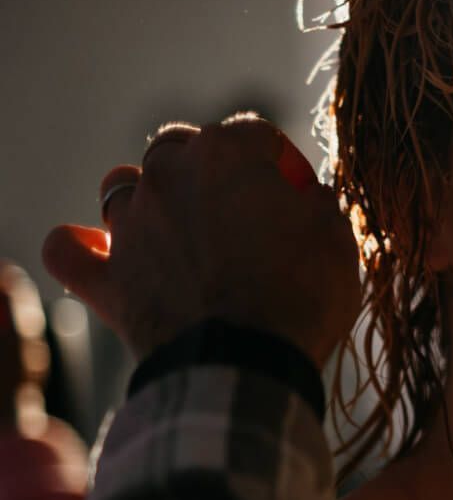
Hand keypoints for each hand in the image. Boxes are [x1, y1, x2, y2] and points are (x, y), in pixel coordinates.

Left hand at [42, 116, 360, 367]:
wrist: (246, 366)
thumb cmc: (300, 299)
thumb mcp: (338, 244)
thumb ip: (323, 206)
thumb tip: (313, 197)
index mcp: (227, 155)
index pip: (255, 134)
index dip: (283, 164)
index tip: (301, 197)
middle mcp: (168, 176)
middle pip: (181, 147)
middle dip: (211, 170)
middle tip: (241, 211)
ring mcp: (130, 226)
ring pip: (122, 187)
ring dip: (149, 200)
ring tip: (178, 231)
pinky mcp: (105, 278)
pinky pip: (67, 250)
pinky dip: (80, 247)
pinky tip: (97, 250)